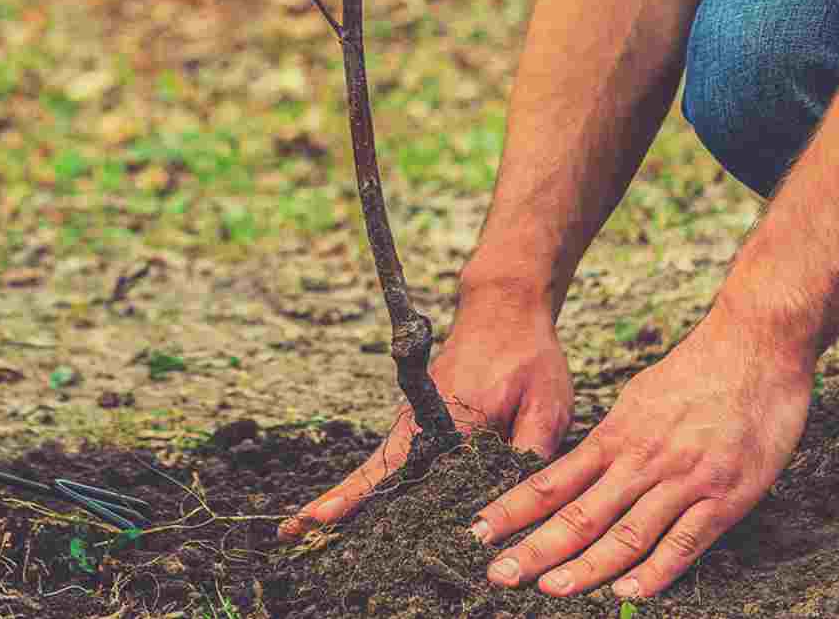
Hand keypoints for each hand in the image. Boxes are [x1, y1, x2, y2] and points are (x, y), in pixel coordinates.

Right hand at [282, 291, 572, 536]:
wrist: (506, 308)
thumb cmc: (528, 356)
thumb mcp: (547, 407)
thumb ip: (530, 456)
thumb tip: (515, 509)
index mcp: (447, 419)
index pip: (397, 468)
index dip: (359, 496)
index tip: (321, 517)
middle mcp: (420, 420)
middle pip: (373, 471)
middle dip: (335, 502)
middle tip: (291, 532)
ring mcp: (415, 420)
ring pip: (379, 467)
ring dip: (349, 495)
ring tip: (307, 528)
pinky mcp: (421, 421)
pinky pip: (392, 459)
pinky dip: (371, 483)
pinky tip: (359, 509)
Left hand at [471, 312, 814, 601]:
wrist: (757, 344)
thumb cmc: (699, 369)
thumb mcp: (640, 397)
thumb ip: (614, 437)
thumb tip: (583, 464)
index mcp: (617, 434)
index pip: (553, 480)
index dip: (514, 509)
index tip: (480, 531)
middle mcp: (642, 459)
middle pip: (579, 513)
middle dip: (535, 548)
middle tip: (498, 573)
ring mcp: (682, 479)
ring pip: (625, 533)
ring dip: (586, 567)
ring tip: (551, 590)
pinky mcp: (724, 496)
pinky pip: (684, 542)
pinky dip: (655, 572)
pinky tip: (629, 593)